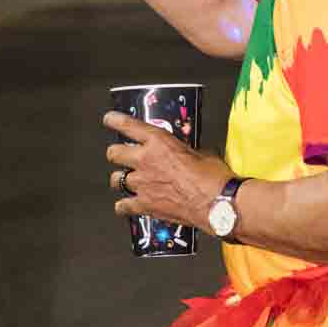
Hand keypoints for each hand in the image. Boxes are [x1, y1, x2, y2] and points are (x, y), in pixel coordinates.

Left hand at [104, 113, 231, 229]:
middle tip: (120, 156)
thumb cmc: (213, 178)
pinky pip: (123, 206)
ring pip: (115, 180)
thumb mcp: (201, 153)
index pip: (128, 126)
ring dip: (120, 179)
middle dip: (116, 154)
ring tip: (125, 181)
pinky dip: (123, 206)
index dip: (115, 121)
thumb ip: (185, 152)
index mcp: (159, 142)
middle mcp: (145, 160)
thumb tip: (187, 154)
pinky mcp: (144, 205)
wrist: (218, 203)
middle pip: (114, 154)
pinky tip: (125, 206)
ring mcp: (142, 184)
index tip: (110, 119)